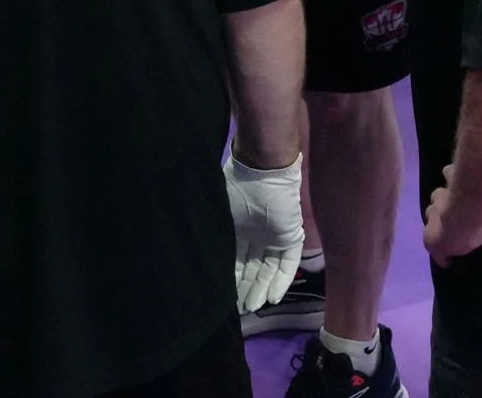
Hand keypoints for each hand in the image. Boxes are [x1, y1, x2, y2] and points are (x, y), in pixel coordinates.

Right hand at [223, 153, 303, 313]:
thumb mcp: (218, 210)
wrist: (263, 170)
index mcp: (238, 227)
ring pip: (268, 269)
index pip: (235, 259)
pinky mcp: (290, 238)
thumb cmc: (237, 187)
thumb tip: (191, 250)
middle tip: (240, 310)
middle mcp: (256, 235)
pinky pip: (287, 265)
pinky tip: (272, 299)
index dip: (231, 278)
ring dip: (261, 289)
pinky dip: (280, 281)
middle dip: (246, 289)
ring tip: (252, 308)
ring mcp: (274, 237)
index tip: (223, 297)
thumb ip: (213, 230)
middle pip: (252, 268)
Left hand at [423, 165, 481, 267]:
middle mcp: (442, 198)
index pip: (450, 176)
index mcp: (456, 185)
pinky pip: (433, 246)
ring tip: (448, 234)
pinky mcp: (431, 239)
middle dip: (443, 204)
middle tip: (452, 215)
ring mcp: (433, 218)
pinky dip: (439, 252)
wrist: (464, 219)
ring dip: (438, 222)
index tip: (459, 191)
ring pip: (431, 216)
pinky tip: (446, 260)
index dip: (453, 181)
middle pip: (437, 197)